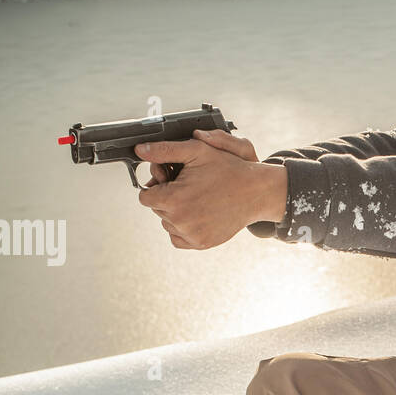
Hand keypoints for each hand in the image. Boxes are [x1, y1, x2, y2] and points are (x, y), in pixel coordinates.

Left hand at [136, 129, 287, 249]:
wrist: (255, 192)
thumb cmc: (227, 169)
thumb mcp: (196, 151)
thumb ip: (164, 150)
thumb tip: (140, 150)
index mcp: (173, 198)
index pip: (145, 196)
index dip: (158, 186)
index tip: (172, 180)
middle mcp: (180, 221)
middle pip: (156, 210)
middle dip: (167, 198)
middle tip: (189, 187)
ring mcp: (191, 235)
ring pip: (167, 224)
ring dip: (175, 214)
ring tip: (195, 200)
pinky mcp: (201, 244)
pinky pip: (177, 239)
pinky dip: (182, 229)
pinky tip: (196, 215)